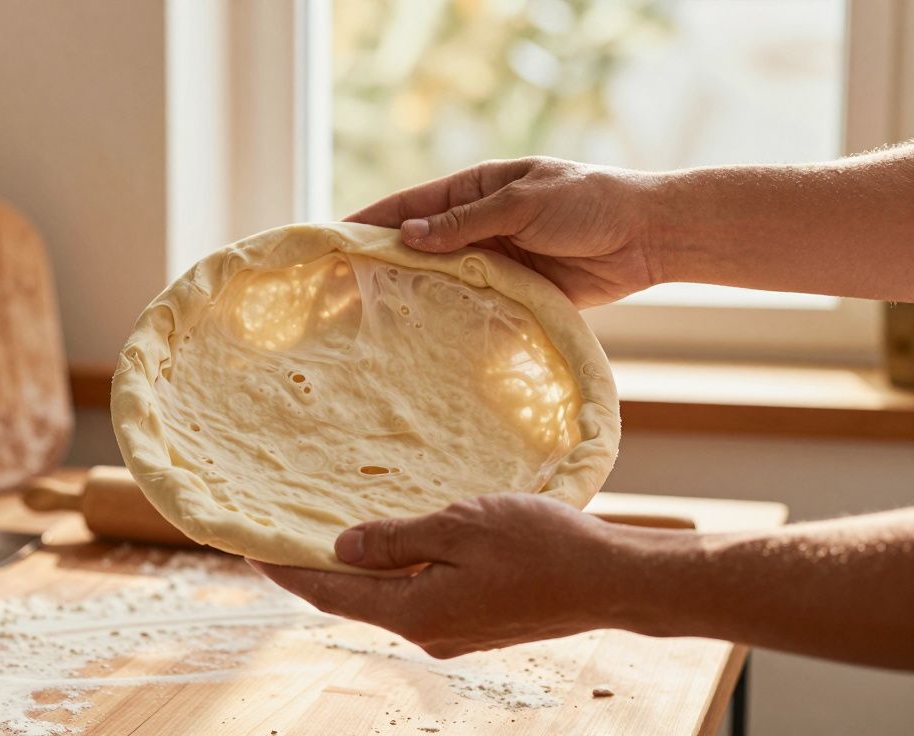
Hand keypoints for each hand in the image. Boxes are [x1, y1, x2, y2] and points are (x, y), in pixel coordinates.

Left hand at [250, 493, 618, 657]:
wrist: (612, 580)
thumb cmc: (541, 546)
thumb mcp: (458, 526)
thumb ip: (394, 540)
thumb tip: (340, 548)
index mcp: (415, 612)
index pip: (329, 594)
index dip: (285, 572)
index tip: (247, 549)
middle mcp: (427, 634)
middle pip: (353, 602)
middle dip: (314, 572)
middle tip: (278, 539)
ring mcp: (453, 634)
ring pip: (386, 600)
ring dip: (356, 573)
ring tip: (326, 537)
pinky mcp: (475, 624)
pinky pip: (417, 599)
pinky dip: (393, 576)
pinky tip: (391, 550)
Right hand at [346, 156, 660, 306]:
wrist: (648, 236)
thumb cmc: (589, 202)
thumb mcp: (524, 202)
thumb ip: (467, 221)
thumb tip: (409, 236)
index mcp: (473, 189)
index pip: (407, 206)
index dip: (367, 223)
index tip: (329, 242)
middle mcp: (475, 226)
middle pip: (414, 247)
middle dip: (377, 266)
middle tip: (334, 293)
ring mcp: (491, 260)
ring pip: (438, 281)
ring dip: (407, 298)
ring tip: (363, 323)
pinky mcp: (512, 293)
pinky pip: (470, 307)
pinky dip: (446, 320)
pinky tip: (420, 339)